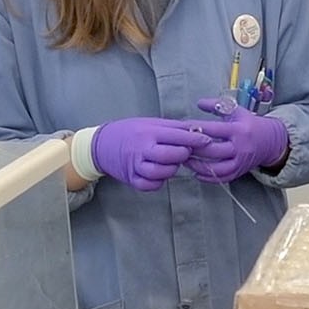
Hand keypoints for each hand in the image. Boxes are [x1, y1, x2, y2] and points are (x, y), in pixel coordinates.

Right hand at [91, 118, 210, 190]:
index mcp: (148, 132)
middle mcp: (141, 149)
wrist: (101, 144)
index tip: (207, 141)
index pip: (177, 136)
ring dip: (171, 169)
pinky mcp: (131, 179)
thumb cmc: (131, 131)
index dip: (195, 140)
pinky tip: (159, 173)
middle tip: (184, 152)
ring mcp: (135, 166)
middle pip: (171, 156)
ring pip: (162, 173)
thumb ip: (174, 128)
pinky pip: (151, 185)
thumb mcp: (151, 123)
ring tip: (170, 162)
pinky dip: (159, 181)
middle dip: (183, 155)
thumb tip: (200, 131)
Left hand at [188, 100, 290, 182]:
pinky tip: (196, 172)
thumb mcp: (236, 110)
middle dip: (194, 150)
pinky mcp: (239, 172)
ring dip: (198, 166)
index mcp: (239, 129)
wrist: (270, 141)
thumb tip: (199, 103)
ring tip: (185, 161)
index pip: (214, 130)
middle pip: (213, 151)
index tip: (181, 128)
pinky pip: (221, 178)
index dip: (196, 129)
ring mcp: (240, 161)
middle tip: (180, 146)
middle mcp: (240, 147)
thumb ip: (217, 105)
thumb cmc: (249, 124)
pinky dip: (207, 177)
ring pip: (216, 168)